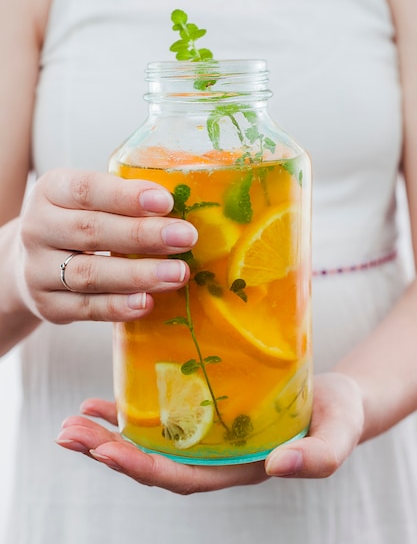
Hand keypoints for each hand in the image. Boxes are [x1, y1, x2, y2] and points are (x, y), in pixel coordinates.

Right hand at [18, 168, 196, 322]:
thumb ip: (125, 201)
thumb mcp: (90, 200)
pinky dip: (118, 307)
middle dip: (143, 235)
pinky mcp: (47, 306)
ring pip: (89, 274)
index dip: (127, 196)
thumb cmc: (79, 221)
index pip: (88, 190)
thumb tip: (181, 209)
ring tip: (177, 273)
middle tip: (186, 237)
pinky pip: (86, 308)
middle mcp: (37, 228)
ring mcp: (37, 270)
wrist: (33, 262)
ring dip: (138, 275)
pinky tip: (147, 302)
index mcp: (51, 191)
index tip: (167, 202)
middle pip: (91, 231)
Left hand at [56, 373, 364, 492]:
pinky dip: (129, 411)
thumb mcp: (337, 436)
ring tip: (72, 422)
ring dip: (108, 433)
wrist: (334, 398)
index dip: (143, 467)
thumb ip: (316, 457)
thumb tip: (279, 466)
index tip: (107, 450)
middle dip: (109, 451)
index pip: (181, 477)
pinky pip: (161, 414)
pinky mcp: (204, 411)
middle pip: (153, 460)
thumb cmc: (337, 417)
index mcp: (236, 468)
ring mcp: (205, 435)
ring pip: (150, 440)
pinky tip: (102, 402)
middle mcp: (213, 456)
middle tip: (69, 434)